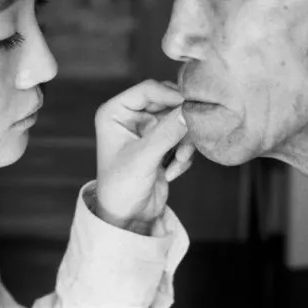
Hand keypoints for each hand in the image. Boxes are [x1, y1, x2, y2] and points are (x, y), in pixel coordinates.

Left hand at [94, 80, 195, 233]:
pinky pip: (183, 136)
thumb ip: (167, 133)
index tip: (190, 106)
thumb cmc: (122, 187)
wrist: (128, 217)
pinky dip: (183, 153)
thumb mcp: (143, 158)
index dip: (171, 95)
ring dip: (183, 141)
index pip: (148, 89)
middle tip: (191, 133)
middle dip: (180, 122)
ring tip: (178, 160)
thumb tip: (190, 111)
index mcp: (115, 112)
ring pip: (179, 119)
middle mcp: (131, 116)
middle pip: (168, 102)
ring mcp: (148, 129)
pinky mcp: (162, 143)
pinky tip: (172, 171)